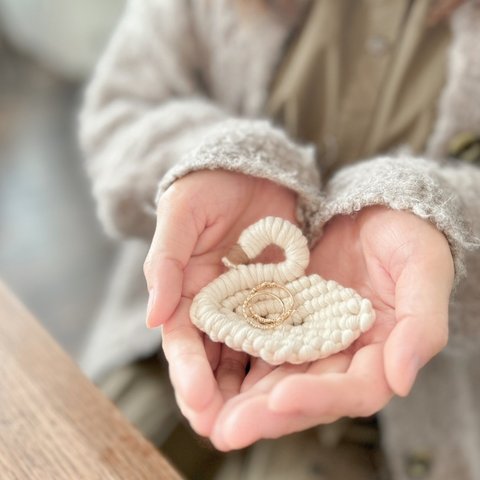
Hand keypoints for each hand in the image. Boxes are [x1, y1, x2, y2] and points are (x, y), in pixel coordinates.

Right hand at [143, 170, 296, 436]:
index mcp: (186, 293)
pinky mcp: (285, 297)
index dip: (188, 372)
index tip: (198, 401)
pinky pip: (290, 329)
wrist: (248, 168)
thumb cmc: (206, 186)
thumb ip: (166, 261)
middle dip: (221, 398)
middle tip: (230, 433)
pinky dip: (295, 355)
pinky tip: (306, 379)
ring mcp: (253, 306)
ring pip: (254, 355)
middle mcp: (218, 308)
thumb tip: (153, 315)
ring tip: (269, 421)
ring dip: (258, 390)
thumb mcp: (182, 215)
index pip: (182, 341)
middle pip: (217, 361)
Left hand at [208, 206, 453, 449]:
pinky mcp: (285, 316)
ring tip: (207, 415)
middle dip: (266, 413)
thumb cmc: (408, 235)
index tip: (281, 399)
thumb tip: (400, 381)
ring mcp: (311, 336)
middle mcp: (343, 353)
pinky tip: (207, 370)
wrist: (374, 208)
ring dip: (243, 397)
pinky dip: (236, 357)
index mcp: (382, 352)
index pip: (355, 390)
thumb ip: (419, 326)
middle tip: (225, 429)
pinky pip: (259, 341)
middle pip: (306, 392)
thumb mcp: (423, 269)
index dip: (320, 398)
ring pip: (277, 374)